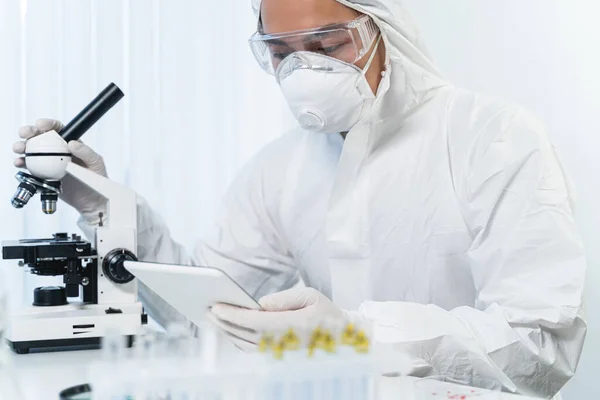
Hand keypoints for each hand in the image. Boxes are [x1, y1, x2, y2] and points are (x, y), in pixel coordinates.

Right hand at [13, 118, 107, 222]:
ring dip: (22, 147)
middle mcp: (58, 152)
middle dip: (29, 132)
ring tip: (19, 149)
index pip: (58, 130)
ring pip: (31, 151)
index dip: (48, 124)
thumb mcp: (96, 163)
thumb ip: (86, 152)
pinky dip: (22, 164)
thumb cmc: (97, 179)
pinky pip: (30, 167)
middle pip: (40, 137)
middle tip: (25, 133)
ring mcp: (49, 163)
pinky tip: (20, 164)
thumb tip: (72, 143)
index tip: (41, 125)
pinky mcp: (43, 175)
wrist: (92, 200)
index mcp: (70, 144)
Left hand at [209, 287, 366, 351]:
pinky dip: (236, 340)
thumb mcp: (311, 296)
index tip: (217, 307)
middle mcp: (283, 341)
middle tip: (208, 310)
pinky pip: (251, 350)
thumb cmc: (326, 313)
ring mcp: (279, 351)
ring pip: (244, 344)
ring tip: (214, 319)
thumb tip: (261, 303)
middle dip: (223, 322)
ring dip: (226, 332)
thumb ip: (285, 298)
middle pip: (244, 333)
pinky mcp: (277, 355)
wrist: (342, 337)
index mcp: (291, 325)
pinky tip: (229, 330)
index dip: (232, 314)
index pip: (254, 321)